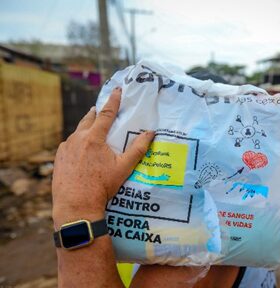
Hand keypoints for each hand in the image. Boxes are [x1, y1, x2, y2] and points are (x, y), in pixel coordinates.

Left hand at [52, 87, 154, 226]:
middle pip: (88, 119)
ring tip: (92, 131)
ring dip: (86, 129)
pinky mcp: (58, 158)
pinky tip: (81, 150)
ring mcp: (65, 148)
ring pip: (77, 132)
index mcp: (94, 138)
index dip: (113, 101)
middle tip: (101, 109)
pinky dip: (76, 143)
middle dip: (96, 113)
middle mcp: (77, 138)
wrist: (76, 205)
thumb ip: (138, 148)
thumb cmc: (102, 186)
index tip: (117, 90)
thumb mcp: (124, 167)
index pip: (106, 113)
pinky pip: (69, 145)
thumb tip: (150, 133)